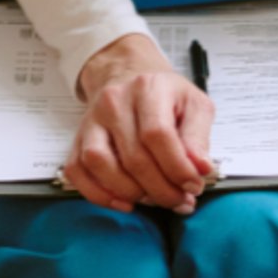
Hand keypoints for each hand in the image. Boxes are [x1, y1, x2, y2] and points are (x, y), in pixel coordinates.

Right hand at [67, 34, 214, 214]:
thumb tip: (201, 168)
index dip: (177, 167)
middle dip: (160, 188)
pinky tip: (124, 202)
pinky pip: (77, 172)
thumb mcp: (194, 104)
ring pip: (100, 164)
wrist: (127, 75)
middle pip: (133, 156)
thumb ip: (199, 136)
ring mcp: (91, 122)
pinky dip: (99, 194)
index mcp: (149, 89)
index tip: (193, 186)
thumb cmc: (165, 94)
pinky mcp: (76, 139)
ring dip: (130, 192)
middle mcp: (115, 103)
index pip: (158, 134)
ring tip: (154, 200)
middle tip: (179, 200)